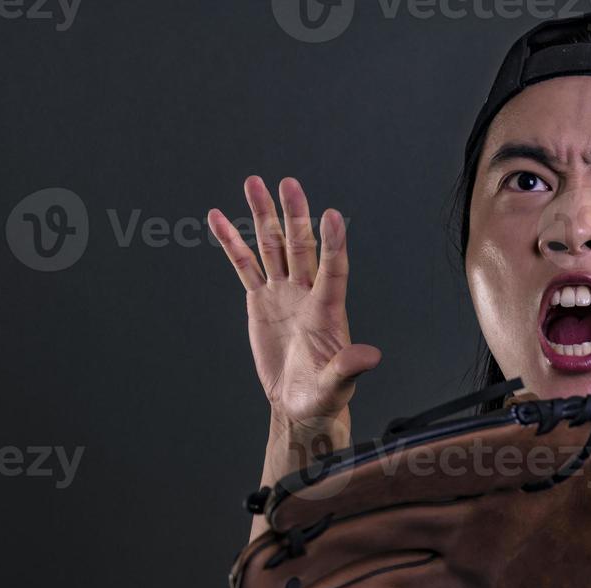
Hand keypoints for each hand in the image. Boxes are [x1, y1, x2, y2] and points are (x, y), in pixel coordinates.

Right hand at [208, 176, 379, 438]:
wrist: (300, 402)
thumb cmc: (324, 396)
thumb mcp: (337, 385)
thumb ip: (349, 368)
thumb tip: (372, 357)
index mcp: (327, 311)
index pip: (333, 270)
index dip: (332, 244)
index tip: (331, 214)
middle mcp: (307, 294)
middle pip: (301, 247)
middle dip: (294, 215)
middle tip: (288, 183)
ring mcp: (283, 293)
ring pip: (272, 247)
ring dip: (263, 216)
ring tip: (253, 182)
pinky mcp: (261, 300)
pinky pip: (244, 265)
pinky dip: (232, 242)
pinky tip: (219, 217)